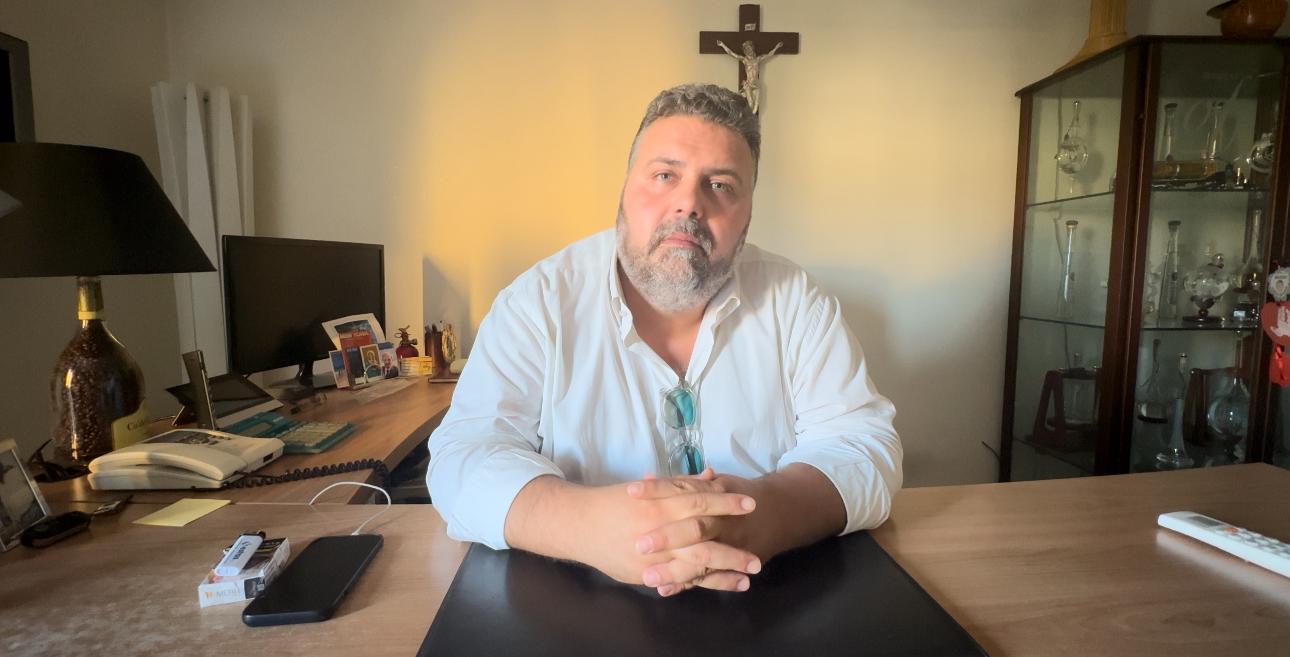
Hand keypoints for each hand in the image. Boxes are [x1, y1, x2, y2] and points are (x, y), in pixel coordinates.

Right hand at [569, 474, 758, 589]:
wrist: (580, 523)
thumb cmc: (617, 502)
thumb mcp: (649, 489)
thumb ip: (680, 485)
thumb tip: (712, 477)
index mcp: (659, 504)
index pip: (700, 501)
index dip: (726, 503)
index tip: (751, 505)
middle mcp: (658, 530)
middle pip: (703, 540)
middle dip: (732, 550)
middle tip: (758, 558)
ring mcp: (652, 555)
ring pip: (693, 566)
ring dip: (723, 574)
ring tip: (748, 578)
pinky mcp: (644, 573)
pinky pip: (677, 580)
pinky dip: (699, 584)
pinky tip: (719, 586)